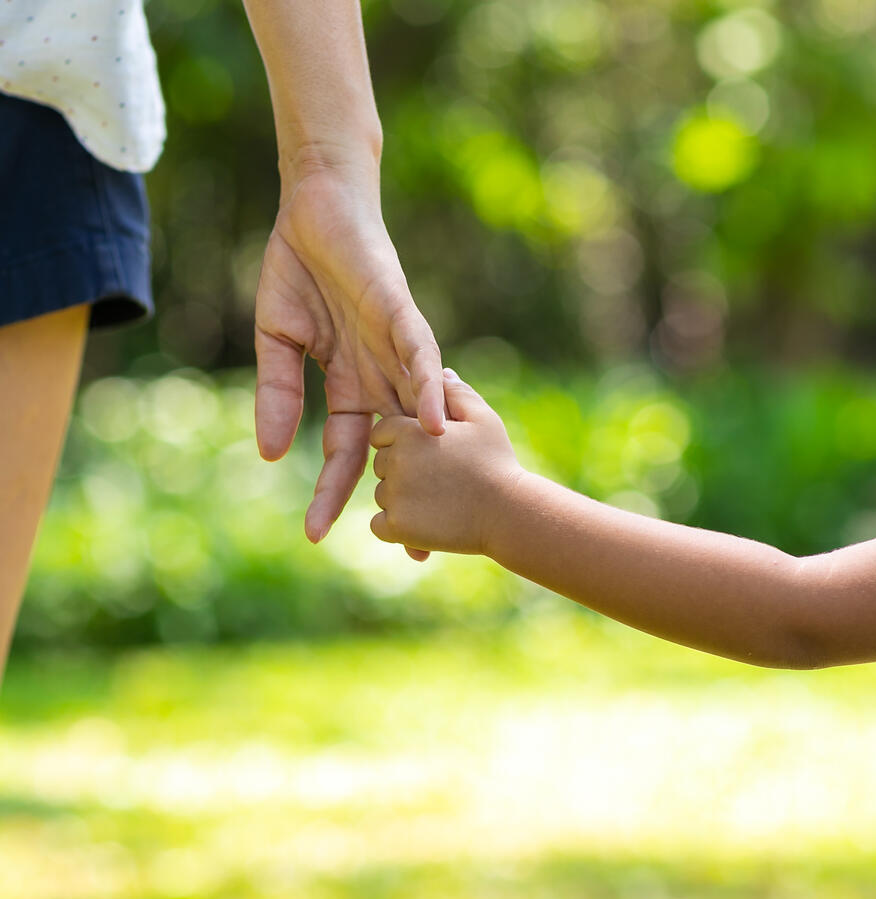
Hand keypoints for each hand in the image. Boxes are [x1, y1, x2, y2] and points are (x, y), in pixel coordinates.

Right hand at [253, 168, 444, 551]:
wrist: (316, 209)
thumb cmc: (299, 272)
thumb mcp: (277, 343)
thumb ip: (279, 395)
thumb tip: (272, 455)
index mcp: (350, 385)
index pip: (345, 452)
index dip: (333, 492)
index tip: (318, 536)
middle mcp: (380, 376)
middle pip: (396, 448)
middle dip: (403, 496)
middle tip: (419, 549)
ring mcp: (396, 348)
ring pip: (418, 411)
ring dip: (428, 457)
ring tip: (438, 503)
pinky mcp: (401, 314)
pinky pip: (420, 357)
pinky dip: (428, 389)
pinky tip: (432, 425)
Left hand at [369, 369, 523, 554]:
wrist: (509, 512)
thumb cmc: (498, 463)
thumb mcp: (484, 420)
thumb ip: (458, 393)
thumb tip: (442, 373)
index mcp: (410, 431)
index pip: (382, 433)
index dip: (401, 443)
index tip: (428, 456)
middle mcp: (395, 460)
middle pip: (381, 464)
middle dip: (401, 471)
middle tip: (439, 481)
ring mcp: (394, 495)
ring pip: (382, 496)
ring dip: (402, 500)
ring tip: (440, 502)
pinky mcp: (397, 527)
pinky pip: (380, 526)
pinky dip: (397, 528)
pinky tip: (426, 523)